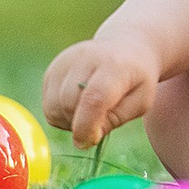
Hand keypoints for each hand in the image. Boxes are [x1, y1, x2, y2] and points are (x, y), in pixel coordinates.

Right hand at [41, 37, 162, 147]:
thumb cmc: (136, 79)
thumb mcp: (140, 102)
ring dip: (68, 120)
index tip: (88, 142)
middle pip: (69, 104)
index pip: (93, 99)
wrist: (125, 47)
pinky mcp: (53, 69)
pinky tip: (78, 106)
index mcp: (114, 66)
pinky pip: (48, 104)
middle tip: (99, 122)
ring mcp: (65, 61)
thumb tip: (87, 137)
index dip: (87, 126)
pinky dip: (60, 113)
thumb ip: (116, 120)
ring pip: (54, 106)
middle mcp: (85, 58)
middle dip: (80, 123)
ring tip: (89, 113)